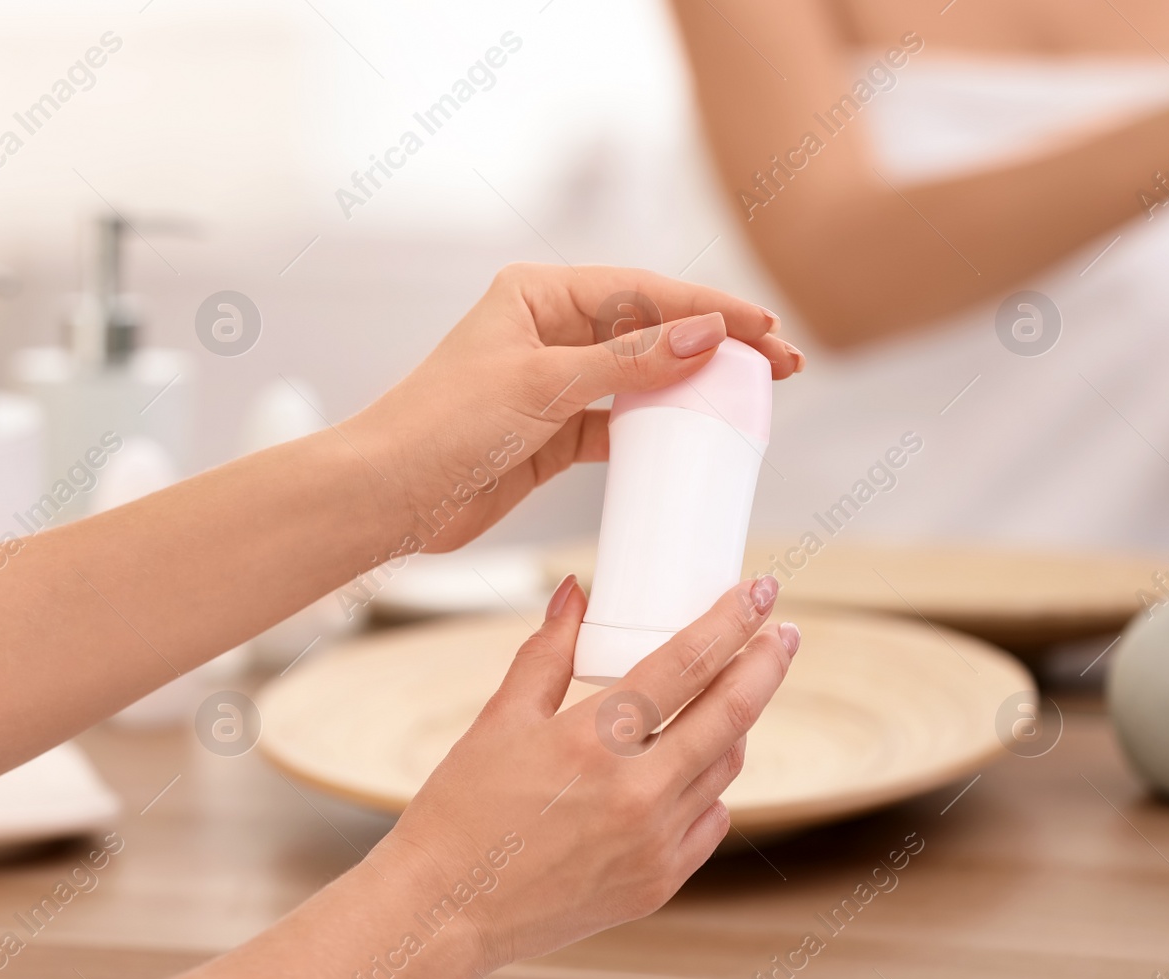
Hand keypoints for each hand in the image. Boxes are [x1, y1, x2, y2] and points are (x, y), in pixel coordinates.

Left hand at [345, 264, 802, 552]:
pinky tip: (695, 437)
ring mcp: (553, 383)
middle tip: (780, 364)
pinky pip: (619, 424)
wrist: (388, 495)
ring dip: (693, 387)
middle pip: (650, 329)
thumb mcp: (543, 384)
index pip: (643, 292)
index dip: (708, 308)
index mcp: (537, 295)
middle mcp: (548, 331)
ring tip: (752, 398)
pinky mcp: (552, 434)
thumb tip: (704, 334)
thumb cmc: (443, 424)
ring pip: (641, 377)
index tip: (764, 327)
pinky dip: (656, 430)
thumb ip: (628, 361)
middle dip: (714, 344)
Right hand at [372, 572, 799, 972]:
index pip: (687, 664)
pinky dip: (709, 785)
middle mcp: (636, 793)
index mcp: (594, 741)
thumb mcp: (499, 719)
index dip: (731, 621)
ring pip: (724, 767)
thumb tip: (576, 594)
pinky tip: (694, 765)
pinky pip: (709, 821)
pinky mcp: (658, 883)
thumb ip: (547, 652)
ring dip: (737, 723)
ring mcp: (654, 844)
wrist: (446, 910)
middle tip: (781, 634)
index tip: (757, 592)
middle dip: (765, 663)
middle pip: (731, 713)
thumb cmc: (462, 812)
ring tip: (729, 695)